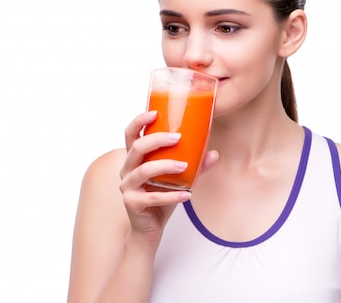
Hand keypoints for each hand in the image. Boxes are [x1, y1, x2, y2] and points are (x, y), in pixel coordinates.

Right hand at [119, 111, 217, 244]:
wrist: (149, 228)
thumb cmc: (161, 197)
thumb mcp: (178, 179)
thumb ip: (195, 166)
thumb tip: (213, 154)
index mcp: (135, 159)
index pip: (130, 134)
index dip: (139, 121)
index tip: (155, 113)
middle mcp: (127, 169)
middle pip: (137, 148)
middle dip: (157, 140)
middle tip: (178, 138)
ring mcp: (127, 187)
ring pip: (143, 171)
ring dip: (165, 166)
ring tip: (184, 166)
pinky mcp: (132, 203)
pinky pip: (152, 198)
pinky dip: (171, 196)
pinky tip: (186, 195)